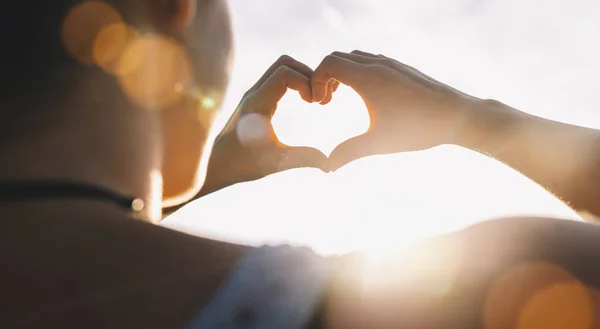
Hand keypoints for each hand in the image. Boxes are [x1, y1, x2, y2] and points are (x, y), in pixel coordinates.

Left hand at [201, 55, 329, 195]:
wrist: (215, 165)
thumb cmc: (242, 165)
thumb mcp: (276, 162)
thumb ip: (303, 159)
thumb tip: (329, 164)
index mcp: (257, 103)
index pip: (285, 72)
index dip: (306, 82)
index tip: (315, 103)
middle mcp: (254, 93)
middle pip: (284, 62)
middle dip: (307, 74)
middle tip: (317, 98)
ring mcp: (253, 94)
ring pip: (280, 67)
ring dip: (300, 76)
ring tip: (312, 99)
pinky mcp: (255, 99)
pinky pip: (277, 78)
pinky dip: (293, 82)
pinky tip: (302, 102)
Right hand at [312, 50, 477, 170]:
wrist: (457, 116)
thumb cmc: (417, 129)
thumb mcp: (378, 143)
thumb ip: (348, 152)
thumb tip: (326, 168)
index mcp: (367, 77)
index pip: (328, 63)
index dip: (315, 80)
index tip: (320, 104)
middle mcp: (378, 64)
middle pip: (338, 57)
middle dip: (325, 77)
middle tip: (326, 102)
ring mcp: (391, 64)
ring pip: (355, 57)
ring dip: (341, 73)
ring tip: (341, 98)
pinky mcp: (402, 68)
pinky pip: (370, 60)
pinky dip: (357, 71)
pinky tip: (365, 95)